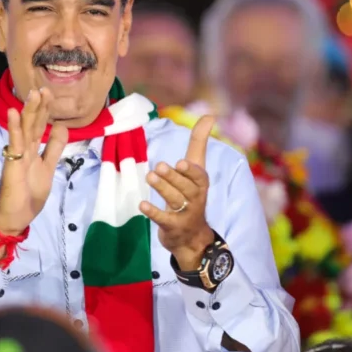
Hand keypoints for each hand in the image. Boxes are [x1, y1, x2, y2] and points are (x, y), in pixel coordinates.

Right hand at [0, 87, 67, 232]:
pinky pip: (14, 144)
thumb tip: (62, 128)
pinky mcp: (12, 164)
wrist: (14, 218)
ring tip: (33, 93)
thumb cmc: (28, 195)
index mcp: (33, 151)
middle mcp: (24, 150)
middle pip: (33, 124)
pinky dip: (14, 128)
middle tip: (45, 88)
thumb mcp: (48, 168)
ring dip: (29, 111)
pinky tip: (14, 113)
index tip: (51, 94)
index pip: (40, 127)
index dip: (46, 111)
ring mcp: (18, 156)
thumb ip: (53, 149)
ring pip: (25, 130)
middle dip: (39, 107)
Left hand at [140, 115, 215, 270]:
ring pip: (174, 201)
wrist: (192, 236)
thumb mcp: (196, 169)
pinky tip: (141, 204)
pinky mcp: (172, 227)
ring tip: (150, 177)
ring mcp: (184, 214)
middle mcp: (195, 199)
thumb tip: (210, 115)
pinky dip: (153, 212)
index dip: (191, 170)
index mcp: (200, 184)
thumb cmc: (191, 194)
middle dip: (173, 178)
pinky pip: (163, 219)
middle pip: (186, 188)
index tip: (180, 162)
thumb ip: (199, 142)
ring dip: (162, 189)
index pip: (199, 176)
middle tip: (159, 166)